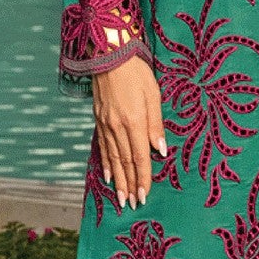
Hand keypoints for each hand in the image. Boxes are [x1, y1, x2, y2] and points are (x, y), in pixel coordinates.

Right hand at [91, 54, 165, 208]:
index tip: (145, 196)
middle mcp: (117, 127)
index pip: (139, 157)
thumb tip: (159, 150)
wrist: (109, 53)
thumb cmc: (137, 72)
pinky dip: (106, 163)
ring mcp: (105, 124)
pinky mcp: (99, 119)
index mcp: (133, 121)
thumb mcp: (153, 94)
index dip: (143, 178)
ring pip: (112, 158)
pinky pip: (102, 146)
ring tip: (121, 197)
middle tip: (133, 204)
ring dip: (118, 180)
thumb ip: (156, 124)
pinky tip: (108, 175)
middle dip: (130, 185)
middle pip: (124, 163)